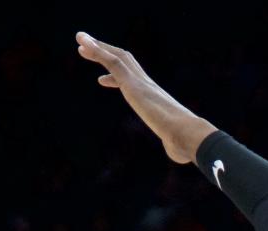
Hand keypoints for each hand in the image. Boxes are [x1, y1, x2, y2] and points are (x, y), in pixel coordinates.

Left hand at [75, 32, 215, 163]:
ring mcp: (140, 83)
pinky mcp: (132, 84)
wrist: (188, 135)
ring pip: (116, 57)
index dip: (116, 77)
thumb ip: (174, 145)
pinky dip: (97, 51)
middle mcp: (148, 86)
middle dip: (106, 53)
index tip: (102, 79)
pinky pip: (112, 62)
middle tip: (88, 48)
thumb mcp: (176, 144)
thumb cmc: (185, 142)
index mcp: (155, 98)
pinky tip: (83, 45)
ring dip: (97, 47)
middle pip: (125, 62)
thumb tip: (178, 153)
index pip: (134, 81)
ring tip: (79, 40)